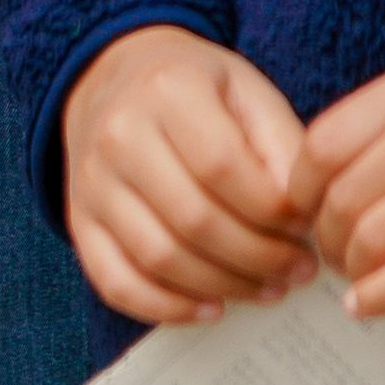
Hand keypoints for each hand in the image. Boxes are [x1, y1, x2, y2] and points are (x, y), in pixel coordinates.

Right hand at [62, 25, 319, 325]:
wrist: (113, 76)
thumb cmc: (194, 87)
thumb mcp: (246, 89)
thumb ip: (281, 143)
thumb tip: (302, 214)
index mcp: (167, 90)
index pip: (223, 167)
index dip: (272, 210)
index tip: (306, 229)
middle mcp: (120, 135)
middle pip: (194, 220)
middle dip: (258, 258)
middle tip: (299, 271)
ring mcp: (92, 183)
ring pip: (159, 258)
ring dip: (223, 286)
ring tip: (269, 289)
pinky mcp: (79, 222)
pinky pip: (117, 284)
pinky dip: (168, 308)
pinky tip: (211, 307)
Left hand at [303, 57, 384, 317]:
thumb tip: (328, 186)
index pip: (323, 142)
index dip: (302, 190)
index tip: (307, 214)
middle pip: (341, 196)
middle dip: (328, 238)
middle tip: (335, 257)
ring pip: (372, 236)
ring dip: (354, 269)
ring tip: (359, 278)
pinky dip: (380, 296)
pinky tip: (368, 305)